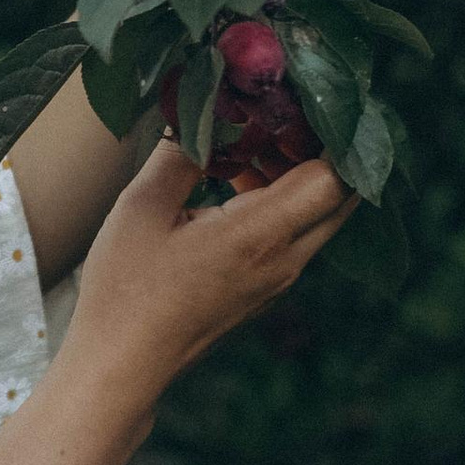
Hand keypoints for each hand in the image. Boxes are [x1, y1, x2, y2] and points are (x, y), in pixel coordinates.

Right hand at [61, 136, 352, 406]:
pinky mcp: (266, 291)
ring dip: (296, 176)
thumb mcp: (143, 206)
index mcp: (260, 235)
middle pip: (341, 196)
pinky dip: (280, 204)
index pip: (335, 177)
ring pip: (318, 216)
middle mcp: (285, 260)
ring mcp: (280, 280)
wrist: (123, 365)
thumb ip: (183, 152)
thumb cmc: (126, 289)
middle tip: (278, 116)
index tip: (304, 99)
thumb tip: (206, 107)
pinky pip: (295, 237)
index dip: (331, 135)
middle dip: (320, 150)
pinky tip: (231, 186)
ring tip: (245, 149)